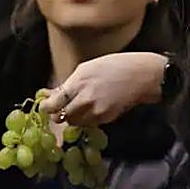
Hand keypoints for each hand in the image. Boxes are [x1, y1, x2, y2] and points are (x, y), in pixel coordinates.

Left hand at [39, 52, 167, 126]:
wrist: (143, 76)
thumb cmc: (115, 65)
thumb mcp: (87, 68)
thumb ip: (68, 83)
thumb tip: (51, 94)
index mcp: (78, 83)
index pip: (53, 104)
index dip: (46, 107)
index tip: (46, 106)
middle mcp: (84, 100)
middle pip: (61, 117)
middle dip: (58, 113)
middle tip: (60, 107)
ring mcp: (96, 112)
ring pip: (74, 123)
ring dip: (72, 117)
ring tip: (79, 106)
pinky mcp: (106, 119)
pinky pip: (88, 123)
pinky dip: (86, 118)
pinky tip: (92, 108)